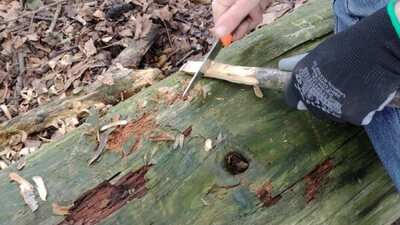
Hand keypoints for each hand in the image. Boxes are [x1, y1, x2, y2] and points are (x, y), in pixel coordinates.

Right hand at [212, 0, 270, 39]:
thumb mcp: (245, 3)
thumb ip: (233, 18)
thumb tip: (219, 35)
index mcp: (219, 6)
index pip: (221, 30)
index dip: (234, 32)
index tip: (246, 26)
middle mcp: (225, 6)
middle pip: (234, 28)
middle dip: (248, 22)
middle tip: (254, 10)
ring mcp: (236, 6)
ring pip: (245, 22)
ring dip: (255, 15)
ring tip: (258, 2)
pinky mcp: (245, 5)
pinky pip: (251, 15)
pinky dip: (258, 10)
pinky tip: (260, 2)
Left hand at [285, 2, 399, 124]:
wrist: (380, 47)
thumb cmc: (349, 46)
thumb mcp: (318, 52)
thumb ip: (299, 64)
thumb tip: (281, 66)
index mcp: (300, 80)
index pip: (291, 100)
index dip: (301, 98)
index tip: (311, 94)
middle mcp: (311, 96)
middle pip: (314, 109)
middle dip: (325, 101)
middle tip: (341, 85)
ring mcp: (332, 108)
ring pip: (335, 115)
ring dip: (344, 106)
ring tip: (356, 85)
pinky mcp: (353, 115)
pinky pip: (358, 117)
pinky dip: (364, 110)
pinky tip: (369, 92)